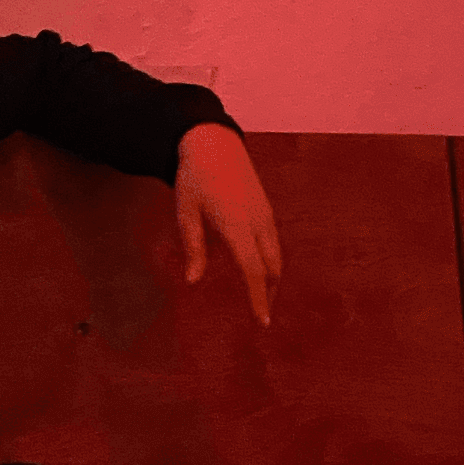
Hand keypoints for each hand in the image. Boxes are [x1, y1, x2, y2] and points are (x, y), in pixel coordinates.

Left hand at [175, 124, 282, 326]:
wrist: (213, 143)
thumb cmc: (195, 178)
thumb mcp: (186, 214)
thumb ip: (193, 248)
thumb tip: (193, 281)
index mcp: (238, 226)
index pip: (254, 271)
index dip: (259, 299)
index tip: (262, 321)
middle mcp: (258, 222)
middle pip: (273, 267)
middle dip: (270, 293)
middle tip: (262, 317)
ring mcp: (266, 213)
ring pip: (277, 254)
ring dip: (272, 277)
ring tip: (263, 297)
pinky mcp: (266, 208)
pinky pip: (274, 241)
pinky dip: (271, 260)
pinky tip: (260, 268)